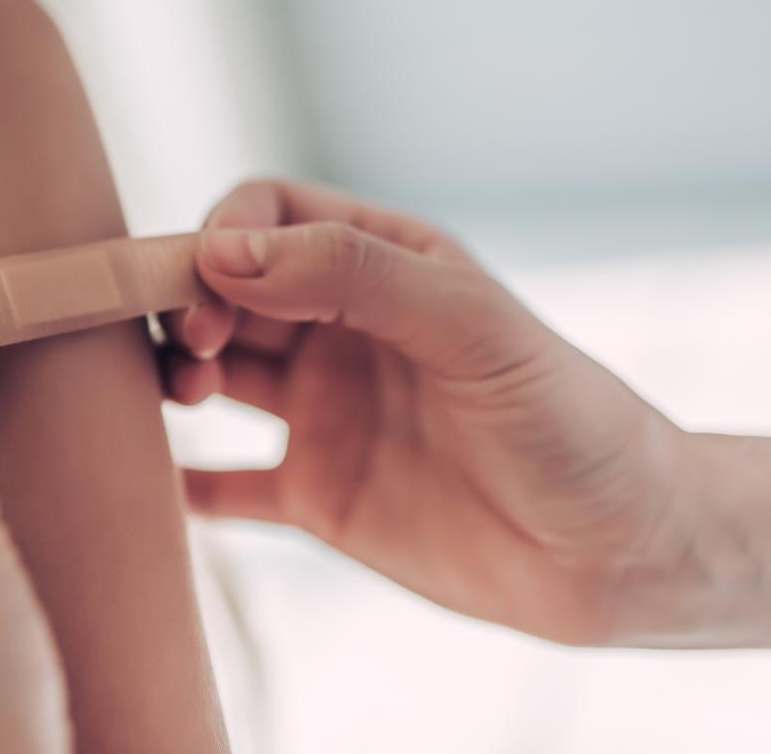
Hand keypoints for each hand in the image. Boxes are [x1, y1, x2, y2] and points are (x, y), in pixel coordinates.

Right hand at [162, 180, 734, 645]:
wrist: (619, 553)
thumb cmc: (569, 420)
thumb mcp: (470, 325)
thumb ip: (352, 275)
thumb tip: (225, 251)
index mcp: (383, 267)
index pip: (269, 216)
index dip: (220, 234)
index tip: (206, 277)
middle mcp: (342, 333)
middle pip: (223, 292)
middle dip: (184, 303)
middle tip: (189, 347)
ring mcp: (326, 415)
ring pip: (213, 376)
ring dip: (171, 376)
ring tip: (179, 397)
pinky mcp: (319, 497)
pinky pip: (231, 485)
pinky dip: (185, 483)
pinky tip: (151, 484)